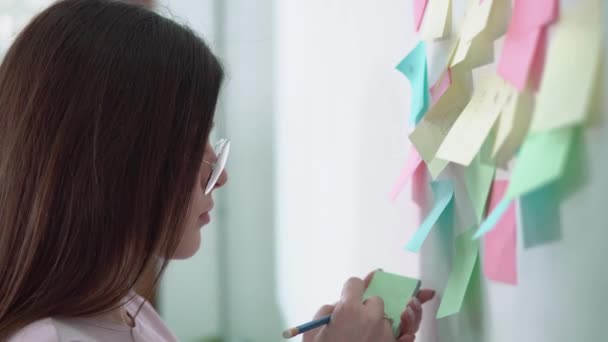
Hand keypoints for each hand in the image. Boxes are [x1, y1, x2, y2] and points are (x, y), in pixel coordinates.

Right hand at [303, 271, 435, 341]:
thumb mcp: (313, 332)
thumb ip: (328, 312)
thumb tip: (339, 306)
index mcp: (348, 310)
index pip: (355, 283)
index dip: (351, 289)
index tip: (349, 294)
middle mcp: (370, 318)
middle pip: (376, 300)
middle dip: (367, 307)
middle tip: (358, 318)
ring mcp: (385, 334)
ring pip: (389, 319)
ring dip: (382, 323)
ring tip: (373, 331)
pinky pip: (404, 338)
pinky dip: (403, 337)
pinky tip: (406, 334)